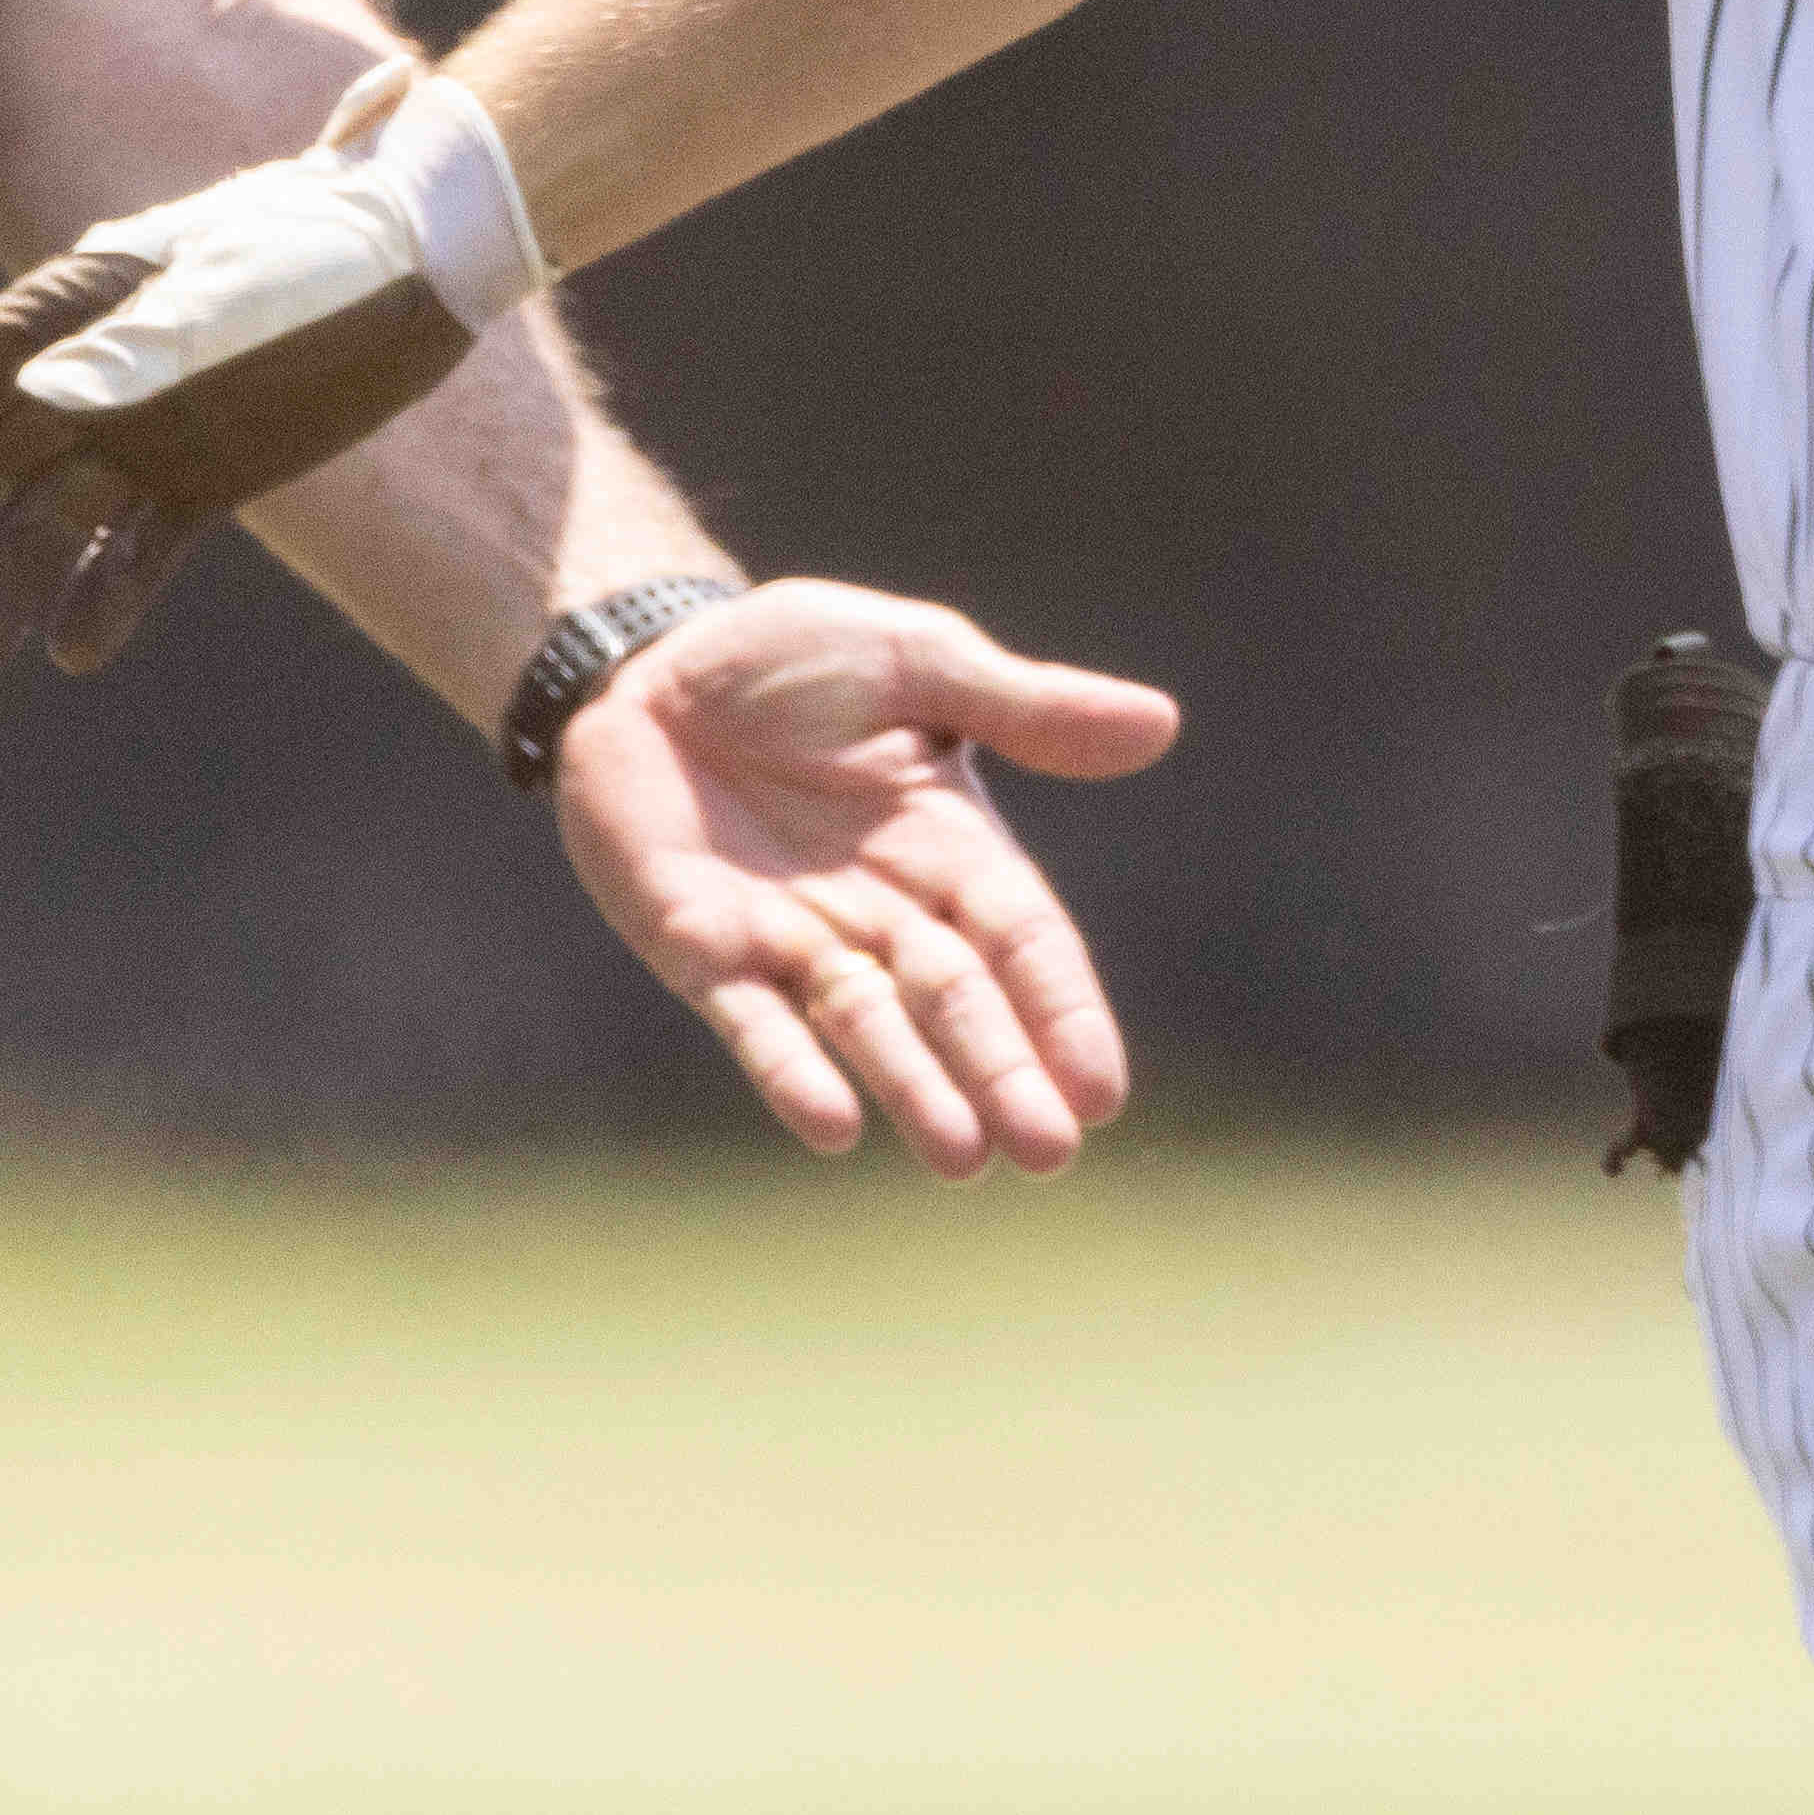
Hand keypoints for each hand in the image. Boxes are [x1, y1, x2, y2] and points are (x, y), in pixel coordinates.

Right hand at [0, 61, 490, 676]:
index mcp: (77, 303)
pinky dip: (107, 598)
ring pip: (53, 518)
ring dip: (8, 583)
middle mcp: (93, 372)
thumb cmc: (318, 245)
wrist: (424, 259)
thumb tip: (46, 392)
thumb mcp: (231, 285)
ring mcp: (145, 430)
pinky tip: (76, 651)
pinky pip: (139, 548)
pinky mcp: (205, 479)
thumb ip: (143, 342)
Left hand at [549, 582, 1183, 1172]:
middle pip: (956, 1002)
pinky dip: (791, 1073)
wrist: (651, 659)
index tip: (1101, 1091)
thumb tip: (1162, 723)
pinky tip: (829, 1126)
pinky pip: (754, 1021)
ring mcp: (793, 939)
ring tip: (963, 1158)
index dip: (1061, 1010)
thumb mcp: (918, 660)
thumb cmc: (795, 656)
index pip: (1022, 940)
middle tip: (1048, 1151)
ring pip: (868, 1028)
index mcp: (949, 846)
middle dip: (1002, 1074)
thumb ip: (1024, 705)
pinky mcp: (704, 949)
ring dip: (915, 1091)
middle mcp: (882, 910)